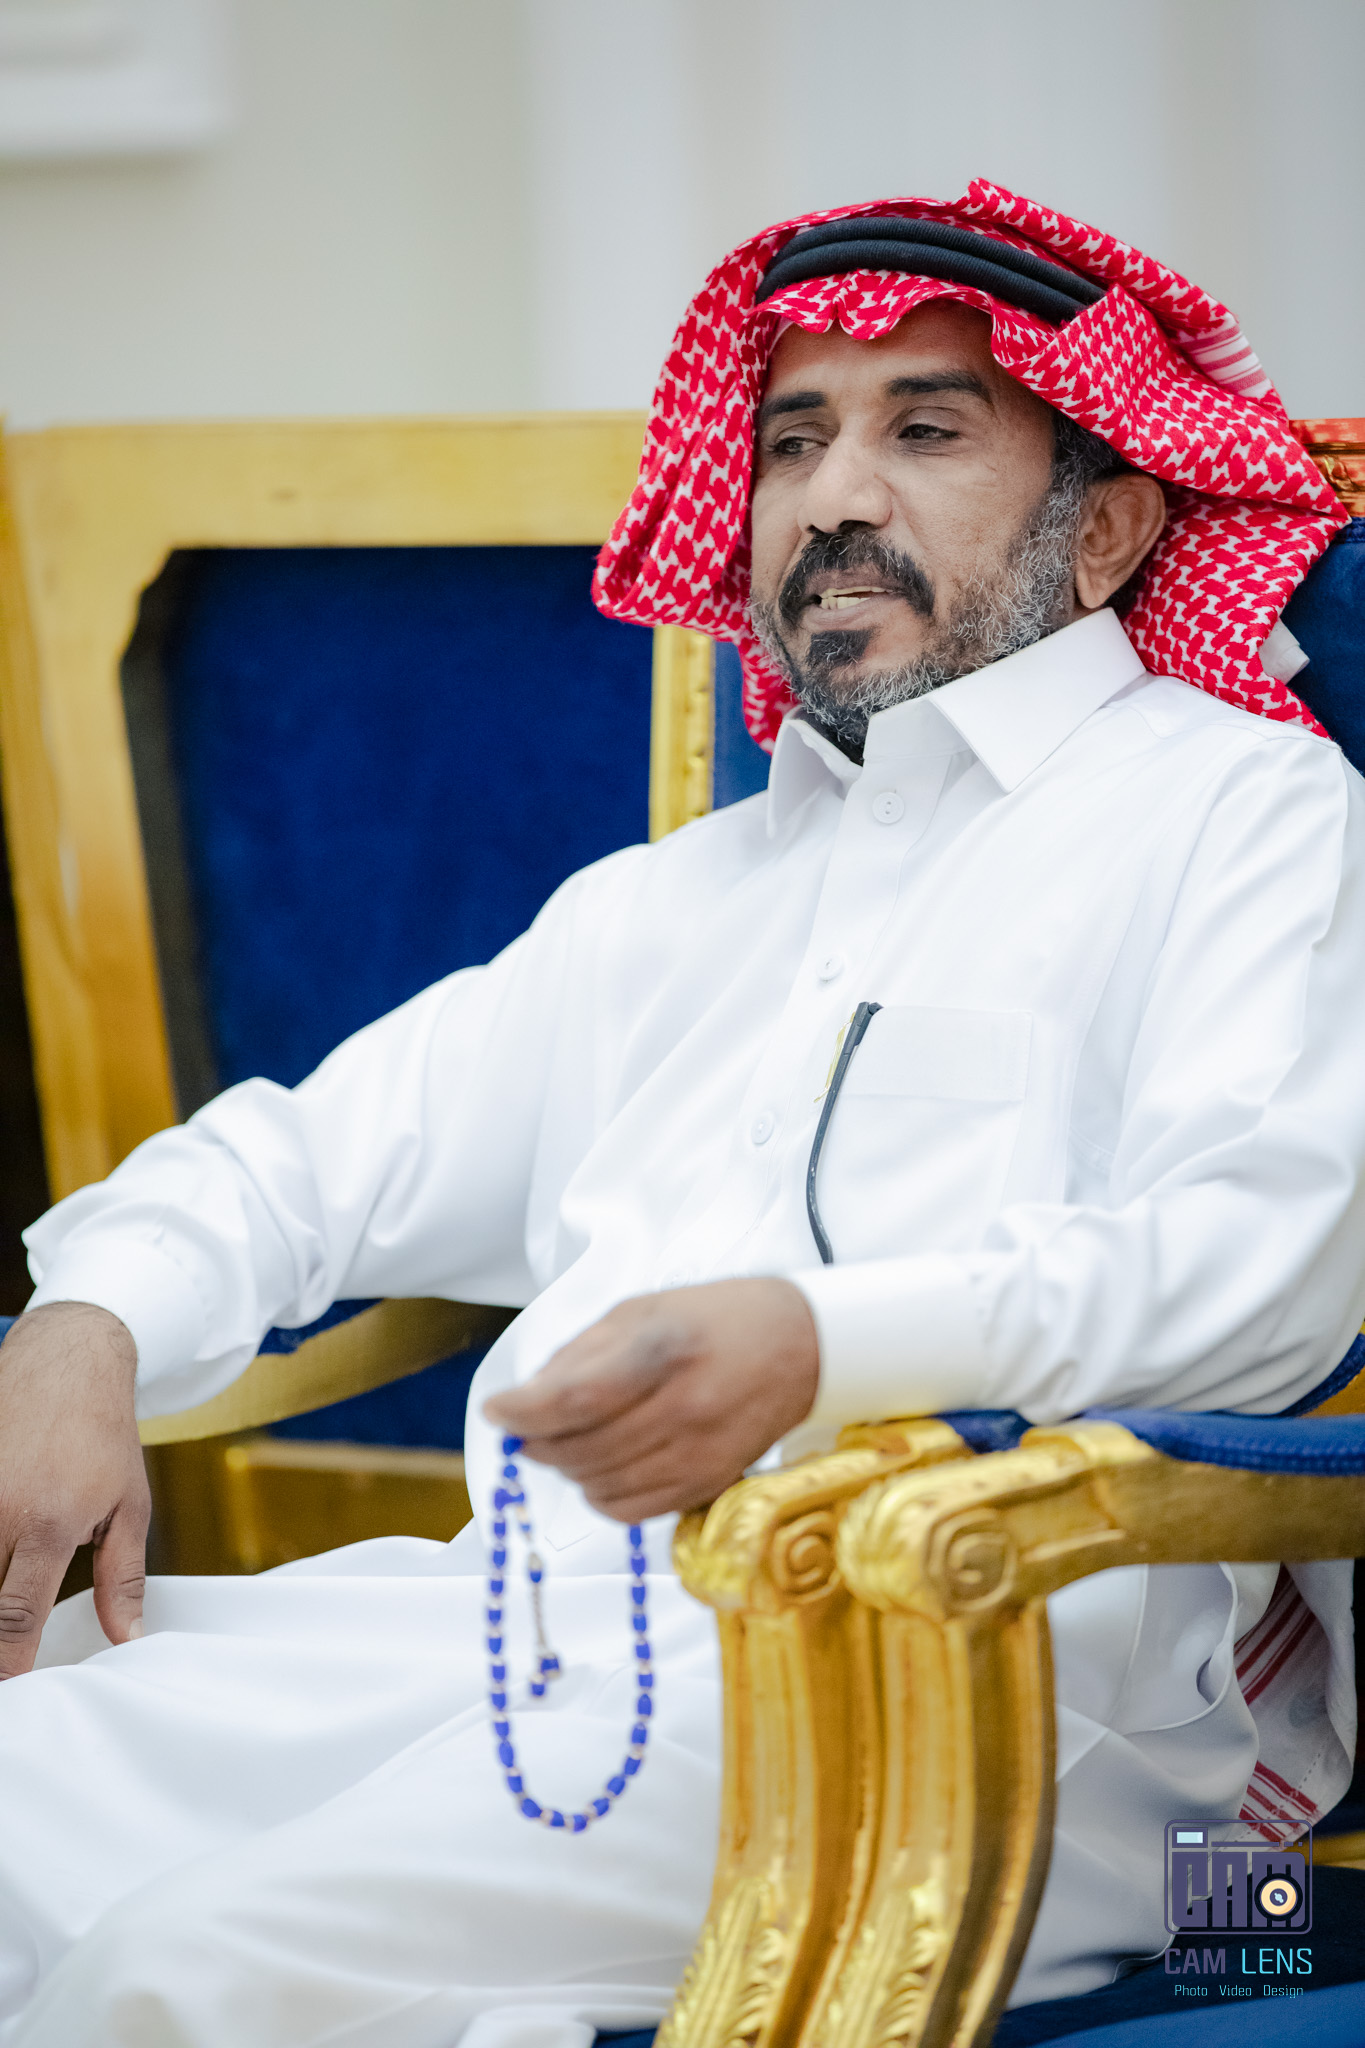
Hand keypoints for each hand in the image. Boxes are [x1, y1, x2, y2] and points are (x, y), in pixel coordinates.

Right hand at [0, 1303, 148, 1677]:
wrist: (68, 1361)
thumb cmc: (104, 1434)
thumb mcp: (130, 1505)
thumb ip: (123, 1577)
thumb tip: (126, 1639)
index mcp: (49, 1523)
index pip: (15, 1616)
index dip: (7, 1665)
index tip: (13, 1695)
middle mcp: (0, 1510)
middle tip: (9, 1672)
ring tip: (5, 1630)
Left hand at [484, 1278, 819, 1521]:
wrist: (801, 1346)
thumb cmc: (717, 1319)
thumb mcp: (642, 1311)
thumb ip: (581, 1355)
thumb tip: (527, 1399)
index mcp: (664, 1351)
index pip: (574, 1400)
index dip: (523, 1412)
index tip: (498, 1410)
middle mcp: (684, 1408)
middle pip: (581, 1450)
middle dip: (537, 1442)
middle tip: (527, 1426)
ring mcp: (699, 1454)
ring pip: (600, 1487)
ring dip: (569, 1468)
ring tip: (570, 1439)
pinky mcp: (708, 1485)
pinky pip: (631, 1511)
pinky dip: (602, 1493)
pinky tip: (604, 1465)